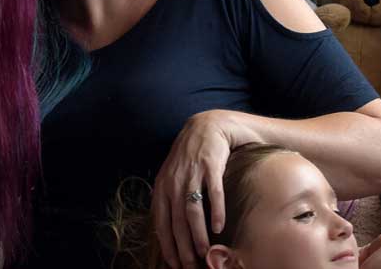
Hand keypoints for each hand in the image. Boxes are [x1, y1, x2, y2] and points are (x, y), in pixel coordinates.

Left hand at [153, 110, 241, 268]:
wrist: (209, 126)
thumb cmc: (192, 156)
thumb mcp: (174, 176)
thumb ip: (171, 199)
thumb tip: (172, 230)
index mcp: (162, 186)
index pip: (161, 222)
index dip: (167, 245)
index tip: (174, 263)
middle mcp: (173, 181)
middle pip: (176, 221)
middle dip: (183, 246)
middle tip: (191, 264)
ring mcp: (192, 173)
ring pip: (192, 210)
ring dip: (197, 234)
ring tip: (204, 252)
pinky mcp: (211, 165)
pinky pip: (213, 193)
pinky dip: (216, 211)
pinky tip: (219, 227)